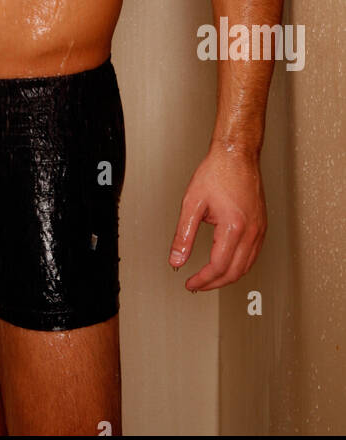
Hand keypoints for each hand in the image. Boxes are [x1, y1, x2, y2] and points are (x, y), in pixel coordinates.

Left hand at [168, 144, 266, 291]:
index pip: (219, 266)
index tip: (191, 283)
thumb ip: (183, 235)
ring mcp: (259, 229)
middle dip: (214, 283)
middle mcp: (251, 231)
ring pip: (247, 266)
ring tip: (209, 277)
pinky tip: (227, 263)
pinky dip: (239, 265)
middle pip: (235, 272)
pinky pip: (253, 255)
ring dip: (228, 276)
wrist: (237, 155)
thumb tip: (177, 259)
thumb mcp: (192, 203)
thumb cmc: (217, 172)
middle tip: (197, 284)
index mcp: (234, 227)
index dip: (203, 280)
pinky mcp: (261, 225)